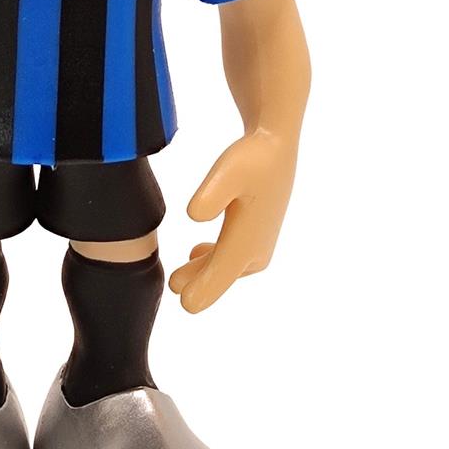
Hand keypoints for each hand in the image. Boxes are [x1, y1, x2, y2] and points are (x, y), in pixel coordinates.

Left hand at [168, 130, 296, 312]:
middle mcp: (256, 251)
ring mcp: (258, 246)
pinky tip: (198, 252)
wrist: (274, 146)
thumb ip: (211, 195)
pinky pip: (231, 257)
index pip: (219, 276)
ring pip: (225, 266)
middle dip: (199, 284)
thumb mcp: (228, 171)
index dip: (201, 291)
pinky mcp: (256, 236)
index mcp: (247, 242)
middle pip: (220, 274)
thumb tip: (194, 215)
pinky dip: (214, 260)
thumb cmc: (251, 158)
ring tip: (179, 278)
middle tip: (173, 287)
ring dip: (204, 272)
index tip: (184, 303)